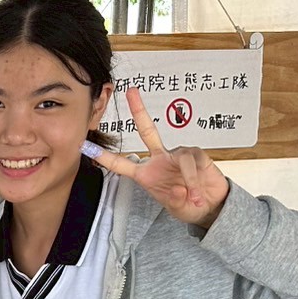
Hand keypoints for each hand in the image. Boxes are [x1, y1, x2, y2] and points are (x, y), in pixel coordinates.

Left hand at [92, 88, 229, 228]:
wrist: (211, 205)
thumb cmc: (188, 204)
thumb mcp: (177, 207)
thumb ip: (174, 200)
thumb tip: (177, 190)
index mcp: (146, 174)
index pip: (121, 164)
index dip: (104, 156)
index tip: (86, 147)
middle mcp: (160, 159)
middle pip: (147, 130)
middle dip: (139, 110)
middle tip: (130, 91)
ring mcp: (178, 154)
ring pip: (179, 158)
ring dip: (187, 180)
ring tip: (192, 198)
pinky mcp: (196, 153)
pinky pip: (191, 162)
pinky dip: (194, 180)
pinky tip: (198, 193)